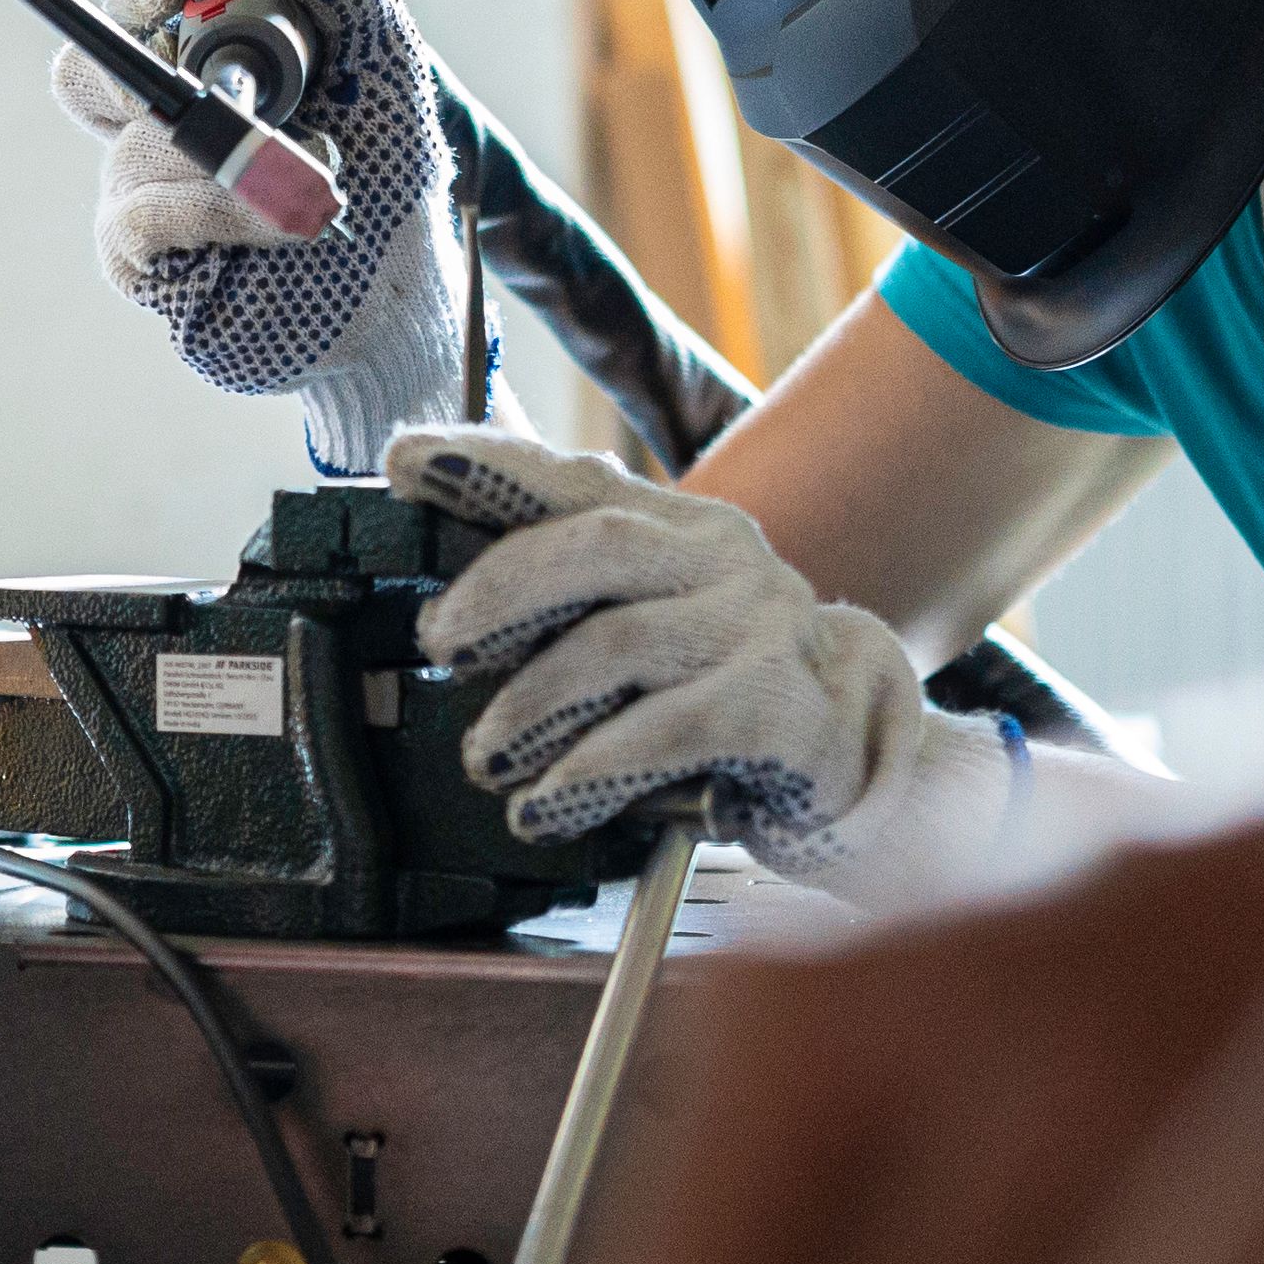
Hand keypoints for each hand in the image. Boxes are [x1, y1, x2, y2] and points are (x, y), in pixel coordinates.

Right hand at [59, 0, 462, 453]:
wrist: (403, 291)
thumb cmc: (390, 173)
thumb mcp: (390, 69)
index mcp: (205, 57)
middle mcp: (159, 118)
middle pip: (89, 69)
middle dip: (135, 65)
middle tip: (208, 77)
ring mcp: (142, 188)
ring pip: (132, 148)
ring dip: (231, 161)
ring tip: (319, 184)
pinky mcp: (142, 261)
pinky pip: (142, 217)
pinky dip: (217, 213)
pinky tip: (284, 227)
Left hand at [394, 427, 963, 870]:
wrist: (856, 753)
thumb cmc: (723, 686)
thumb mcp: (649, 626)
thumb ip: (570, 604)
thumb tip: (444, 605)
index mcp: (677, 526)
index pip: (574, 479)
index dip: (488, 466)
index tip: (406, 460)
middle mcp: (721, 559)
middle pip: (593, 546)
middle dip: (497, 592)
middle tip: (438, 644)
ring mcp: (757, 628)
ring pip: (618, 645)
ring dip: (530, 706)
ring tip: (486, 756)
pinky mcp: (779, 707)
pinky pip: (665, 731)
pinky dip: (590, 769)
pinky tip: (546, 803)